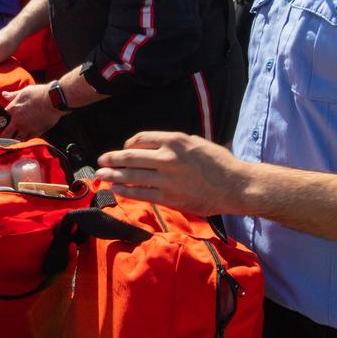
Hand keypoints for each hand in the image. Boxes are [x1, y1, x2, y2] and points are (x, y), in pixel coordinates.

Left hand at [0, 83, 63, 140]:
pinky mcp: (37, 132)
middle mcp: (18, 121)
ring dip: (14, 141)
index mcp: (13, 110)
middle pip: (6, 134)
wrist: (53, 99)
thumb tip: (3, 94)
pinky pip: (29, 140)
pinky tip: (25, 142)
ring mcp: (27, 128)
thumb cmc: (38, 93)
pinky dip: (27, 141)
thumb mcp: (24, 92)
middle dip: (2, 139)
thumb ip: (13, 95)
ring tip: (12, 144)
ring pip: (17, 139)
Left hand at [95, 131, 241, 216]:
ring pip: (132, 176)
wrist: (235, 186)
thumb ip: (174, 144)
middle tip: (101, 161)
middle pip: (130, 157)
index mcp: (174, 140)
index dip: (128, 145)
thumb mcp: (196, 143)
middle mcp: (167, 158)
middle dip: (112, 159)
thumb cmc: (219, 163)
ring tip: (101, 176)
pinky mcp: (170, 197)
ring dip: (113, 176)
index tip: (124, 150)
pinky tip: (117, 190)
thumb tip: (154, 148)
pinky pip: (141, 194)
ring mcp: (167, 179)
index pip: (140, 140)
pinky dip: (126, 191)